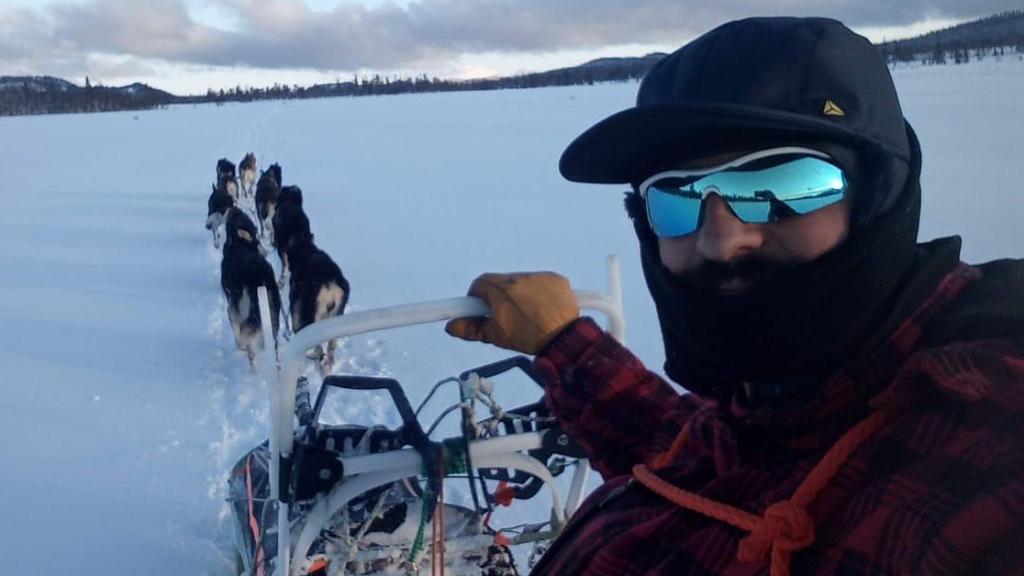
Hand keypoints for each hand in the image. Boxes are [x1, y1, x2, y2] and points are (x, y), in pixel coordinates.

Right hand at [445, 272, 578, 353]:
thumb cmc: (528, 337)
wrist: (564, 338)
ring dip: (520, 294)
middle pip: (501, 282)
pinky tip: (543, 309)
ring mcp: (540, 276)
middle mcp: (520, 276)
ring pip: (522, 282)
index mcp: (501, 288)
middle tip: (505, 316)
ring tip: (527, 315)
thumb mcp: (496, 335)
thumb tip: (451, 326)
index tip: (481, 310)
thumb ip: (471, 329)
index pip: (479, 284)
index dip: (477, 297)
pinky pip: (542, 282)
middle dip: (499, 296)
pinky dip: (540, 293)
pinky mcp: (557, 279)